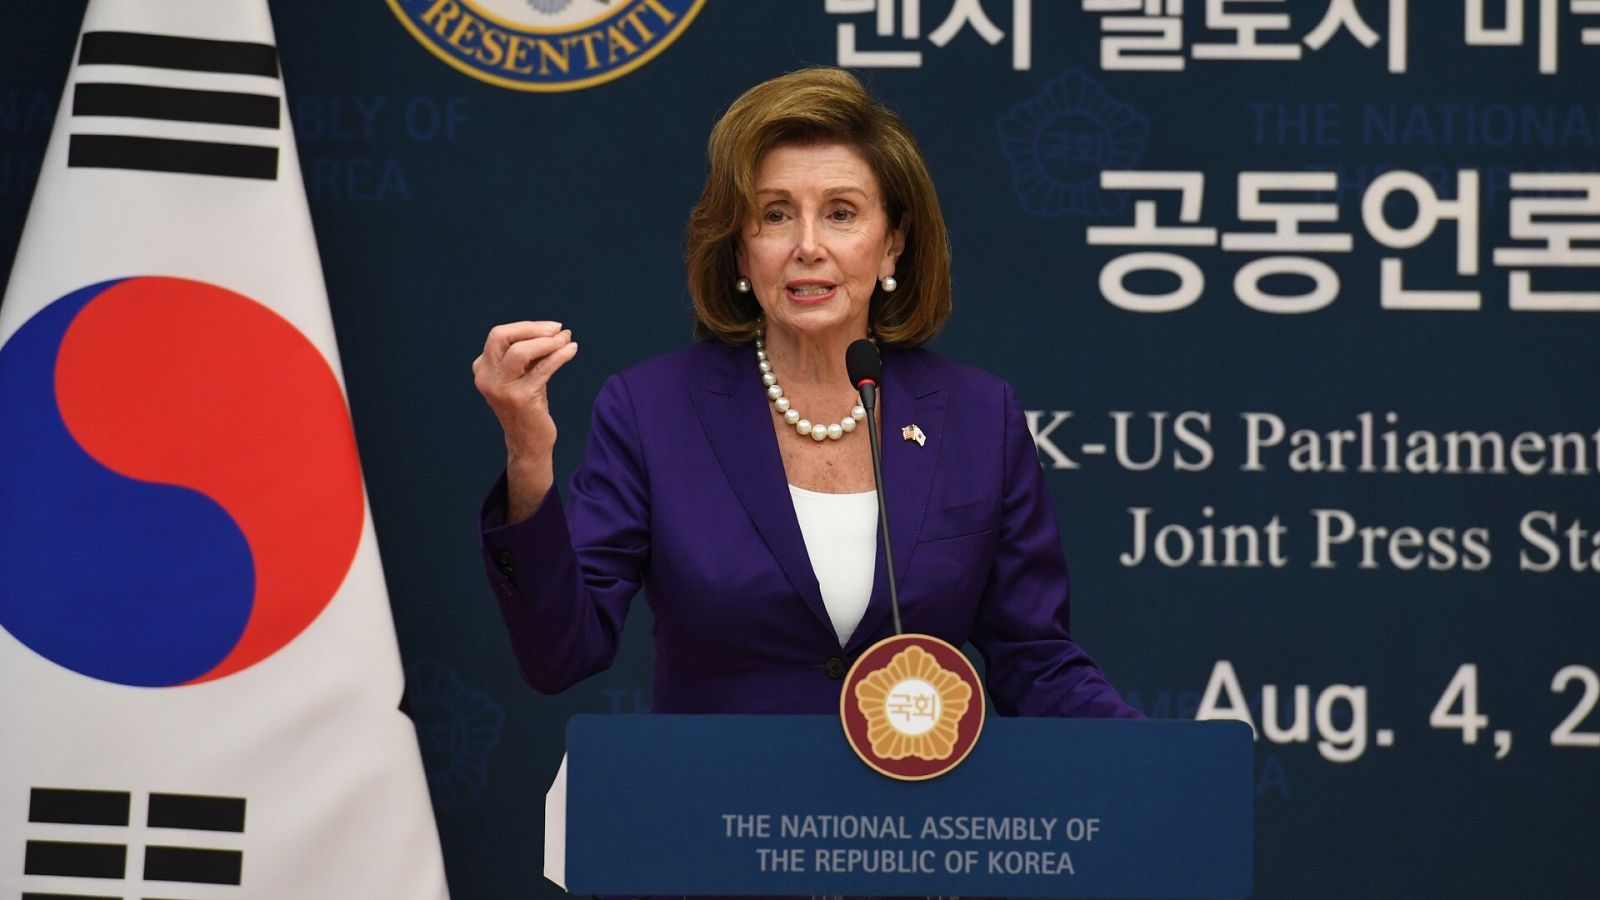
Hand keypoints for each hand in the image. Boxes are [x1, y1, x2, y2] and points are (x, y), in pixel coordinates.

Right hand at [472, 321, 578, 519]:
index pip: (499, 335)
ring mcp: (501, 388)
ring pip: (520, 351)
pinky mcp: (520, 398)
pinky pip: (542, 368)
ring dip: (548, 342)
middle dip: (532, 329)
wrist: (528, 443)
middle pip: (501, 336)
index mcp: (482, 368)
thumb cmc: (528, 406)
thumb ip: (533, 354)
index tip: (551, 327)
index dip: (526, 327)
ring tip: (567, 339)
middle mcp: (486, 377)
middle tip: (557, 329)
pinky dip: (559, 356)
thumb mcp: (524, 376)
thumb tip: (558, 331)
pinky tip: (572, 350)